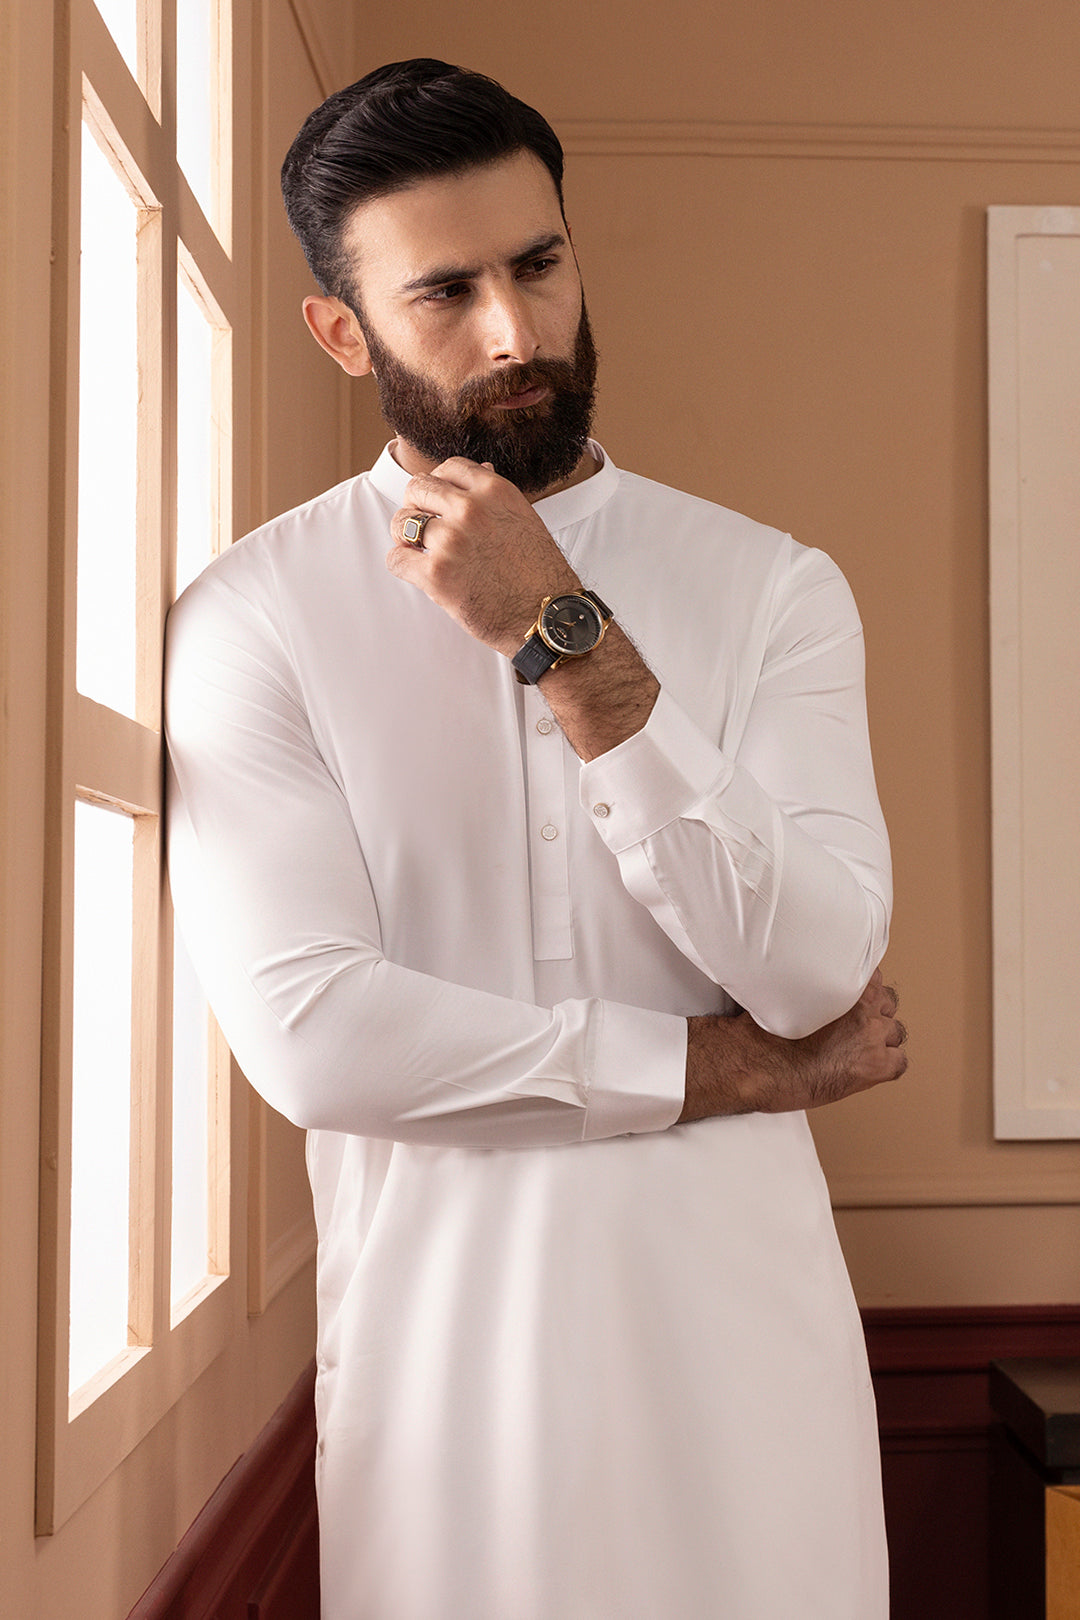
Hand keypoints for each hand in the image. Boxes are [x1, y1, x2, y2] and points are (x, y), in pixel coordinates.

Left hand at [386, 458, 578, 653]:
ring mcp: (451, 541)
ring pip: (402, 522)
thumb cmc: (540, 575)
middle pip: (418, 488)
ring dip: (405, 536)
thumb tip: (480, 470)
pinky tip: (415, 571)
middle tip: (421, 525)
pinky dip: (401, 565)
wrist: (547, 617)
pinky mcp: (437, 575)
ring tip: (417, 550)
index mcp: (495, 492)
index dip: (438, 484)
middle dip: (415, 505)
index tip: (438, 501)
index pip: (449, 467)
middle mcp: (471, 510)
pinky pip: (396, 560)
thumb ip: (494, 497)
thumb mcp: (524, 519)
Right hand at [680, 970, 907, 1122]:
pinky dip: (887, 1064)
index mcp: (844, 983)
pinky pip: (899, 1062)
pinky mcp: (875, 1066)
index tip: (856, 996)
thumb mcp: (786, 990)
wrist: (759, 1063)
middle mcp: (864, 1007)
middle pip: (887, 1003)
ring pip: (895, 1032)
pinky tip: (870, 1066)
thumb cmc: (763, 1030)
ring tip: (861, 1046)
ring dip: (881, 1038)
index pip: (874, 977)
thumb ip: (810, 985)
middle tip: (855, 1025)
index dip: (866, 990)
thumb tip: (806, 983)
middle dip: (875, 1012)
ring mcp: (872, 1036)